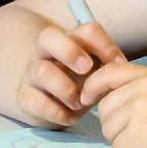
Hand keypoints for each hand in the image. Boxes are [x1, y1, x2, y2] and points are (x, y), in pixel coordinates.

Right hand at [8, 12, 126, 125]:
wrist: (53, 108)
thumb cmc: (80, 86)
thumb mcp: (96, 74)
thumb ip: (108, 68)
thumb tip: (122, 69)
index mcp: (69, 41)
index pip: (85, 30)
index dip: (103, 45)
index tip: (118, 64)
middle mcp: (45, 52)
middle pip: (49, 36)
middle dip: (70, 52)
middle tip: (87, 69)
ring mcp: (32, 73)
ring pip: (42, 71)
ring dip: (66, 89)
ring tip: (80, 104)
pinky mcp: (24, 96)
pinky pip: (37, 101)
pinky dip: (57, 112)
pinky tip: (69, 117)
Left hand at [86, 62, 146, 147]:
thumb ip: (143, 91)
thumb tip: (110, 98)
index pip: (108, 72)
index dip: (92, 86)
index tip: (87, 98)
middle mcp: (142, 88)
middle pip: (105, 108)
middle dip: (116, 126)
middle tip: (141, 135)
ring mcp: (139, 110)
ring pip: (109, 131)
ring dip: (124, 142)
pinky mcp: (138, 134)